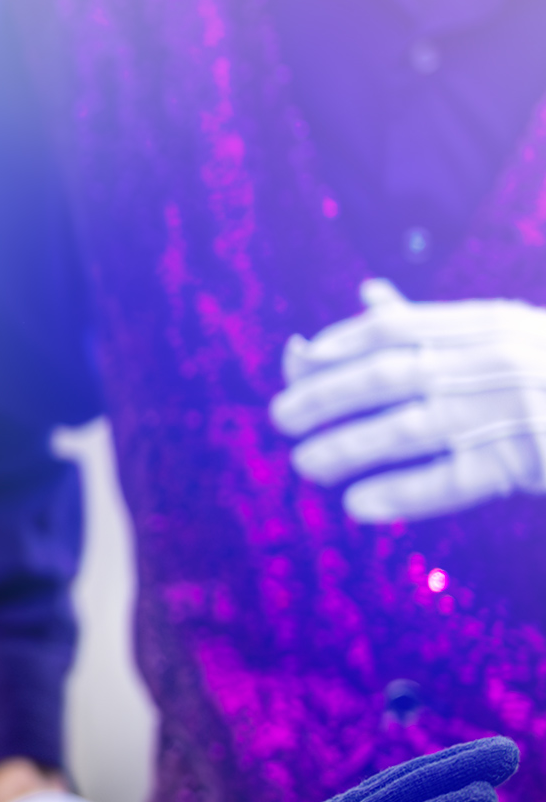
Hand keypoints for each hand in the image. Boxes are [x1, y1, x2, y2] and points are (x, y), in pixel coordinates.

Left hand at [271, 280, 545, 521]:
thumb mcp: (506, 334)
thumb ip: (436, 323)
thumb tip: (368, 295)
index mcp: (490, 325)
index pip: (399, 328)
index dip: (342, 344)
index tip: (300, 362)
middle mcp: (499, 360)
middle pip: (392, 375)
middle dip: (328, 396)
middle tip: (281, 419)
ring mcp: (516, 408)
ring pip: (413, 427)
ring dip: (350, 447)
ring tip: (306, 465)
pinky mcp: (531, 457)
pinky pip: (455, 480)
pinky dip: (403, 493)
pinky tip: (359, 507)